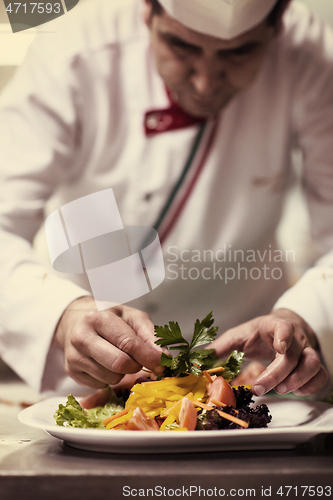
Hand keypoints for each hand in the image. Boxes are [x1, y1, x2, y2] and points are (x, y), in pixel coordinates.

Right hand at [52, 297, 163, 388]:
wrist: (76, 321)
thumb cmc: (108, 318)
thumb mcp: (131, 317)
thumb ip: (150, 334)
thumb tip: (163, 357)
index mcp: (98, 318)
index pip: (128, 343)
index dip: (148, 356)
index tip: (161, 363)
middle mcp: (82, 337)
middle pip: (119, 364)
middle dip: (136, 366)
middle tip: (139, 360)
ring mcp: (74, 356)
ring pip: (111, 378)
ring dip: (123, 373)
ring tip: (118, 356)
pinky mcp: (71, 372)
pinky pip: (100, 385)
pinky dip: (109, 378)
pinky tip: (105, 363)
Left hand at [210, 308, 327, 396]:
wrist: (282, 328)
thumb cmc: (258, 333)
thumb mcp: (238, 335)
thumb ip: (221, 347)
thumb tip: (200, 359)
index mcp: (275, 326)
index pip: (284, 327)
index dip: (284, 336)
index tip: (279, 347)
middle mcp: (295, 338)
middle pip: (295, 356)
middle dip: (277, 374)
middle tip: (259, 387)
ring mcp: (307, 351)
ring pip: (314, 365)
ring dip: (298, 381)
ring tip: (280, 390)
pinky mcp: (313, 364)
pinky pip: (321, 376)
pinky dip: (311, 387)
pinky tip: (295, 391)